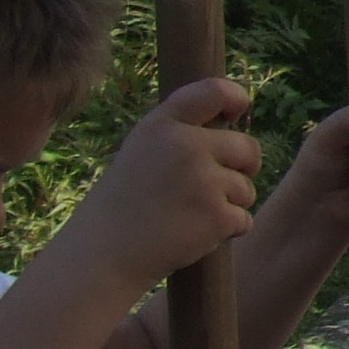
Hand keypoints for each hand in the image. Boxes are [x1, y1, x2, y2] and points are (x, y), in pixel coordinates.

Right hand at [76, 81, 261, 284]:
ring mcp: (203, 180)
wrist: (101, 257)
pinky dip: (228, 231)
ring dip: (229, 205)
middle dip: (242, 169)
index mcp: (161, 126)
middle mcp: (185, 146)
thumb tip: (235, 118)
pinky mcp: (217, 214)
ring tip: (187, 216)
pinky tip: (194, 236)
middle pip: (248, 147)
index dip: (235, 96)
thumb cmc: (123, 206)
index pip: (213, 91)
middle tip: (211, 189)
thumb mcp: (142, 154)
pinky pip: (244, 219)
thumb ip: (180, 135)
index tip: (240, 108)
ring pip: (247, 188)